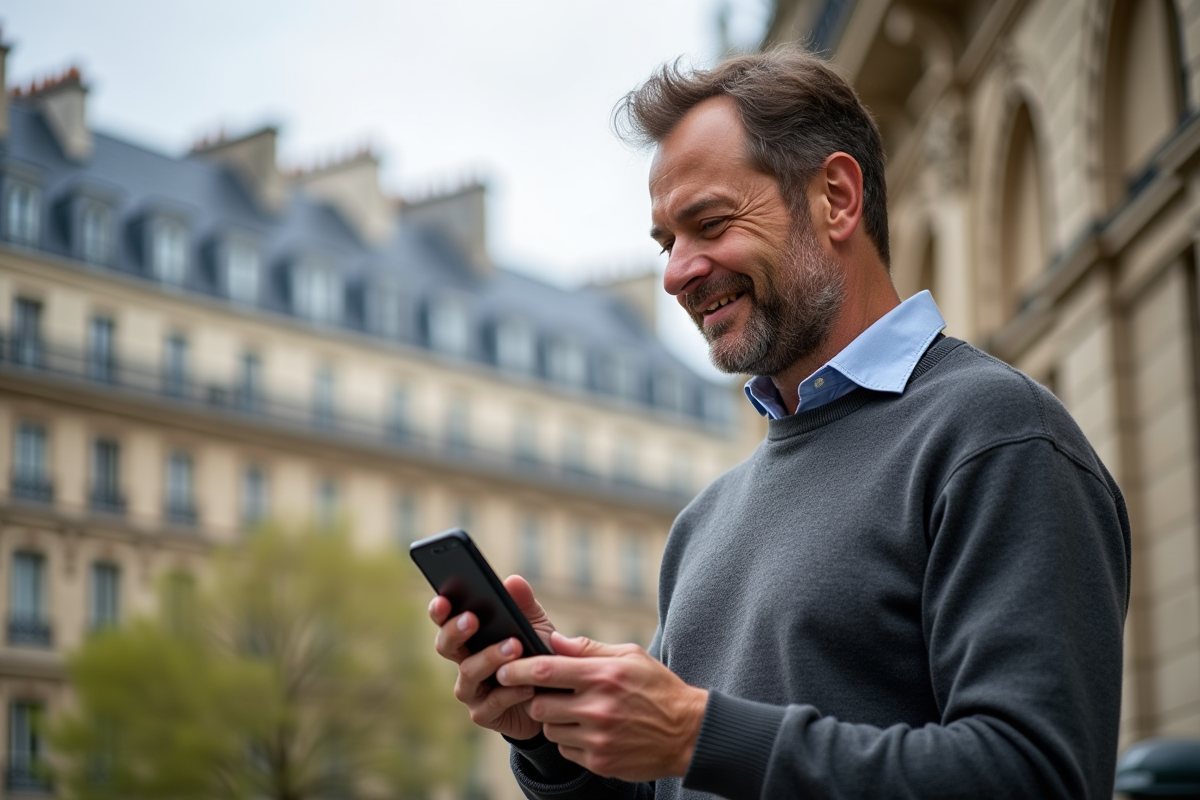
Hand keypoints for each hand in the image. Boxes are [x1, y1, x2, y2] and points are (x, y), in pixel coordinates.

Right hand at [429, 575, 555, 740]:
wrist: (557, 699)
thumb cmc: (539, 656)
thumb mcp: (536, 626)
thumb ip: (524, 604)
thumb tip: (513, 580)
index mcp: (470, 637)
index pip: (445, 620)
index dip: (439, 611)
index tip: (444, 600)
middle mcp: (464, 662)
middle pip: (445, 645)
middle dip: (455, 631)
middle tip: (472, 619)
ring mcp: (471, 691)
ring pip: (469, 673)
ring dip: (490, 658)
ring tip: (515, 646)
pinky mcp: (484, 714)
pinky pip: (492, 702)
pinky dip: (511, 692)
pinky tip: (528, 685)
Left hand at [497, 632, 708, 780]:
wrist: (688, 733)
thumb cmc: (657, 688)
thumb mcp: (630, 656)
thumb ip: (589, 649)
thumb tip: (553, 641)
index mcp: (603, 675)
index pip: (545, 670)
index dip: (517, 668)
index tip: (503, 668)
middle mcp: (598, 708)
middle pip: (540, 704)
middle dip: (538, 698)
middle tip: (549, 693)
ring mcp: (598, 739)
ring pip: (551, 729)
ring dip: (555, 720)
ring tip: (577, 712)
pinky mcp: (600, 762)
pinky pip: (566, 751)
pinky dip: (571, 741)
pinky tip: (590, 732)